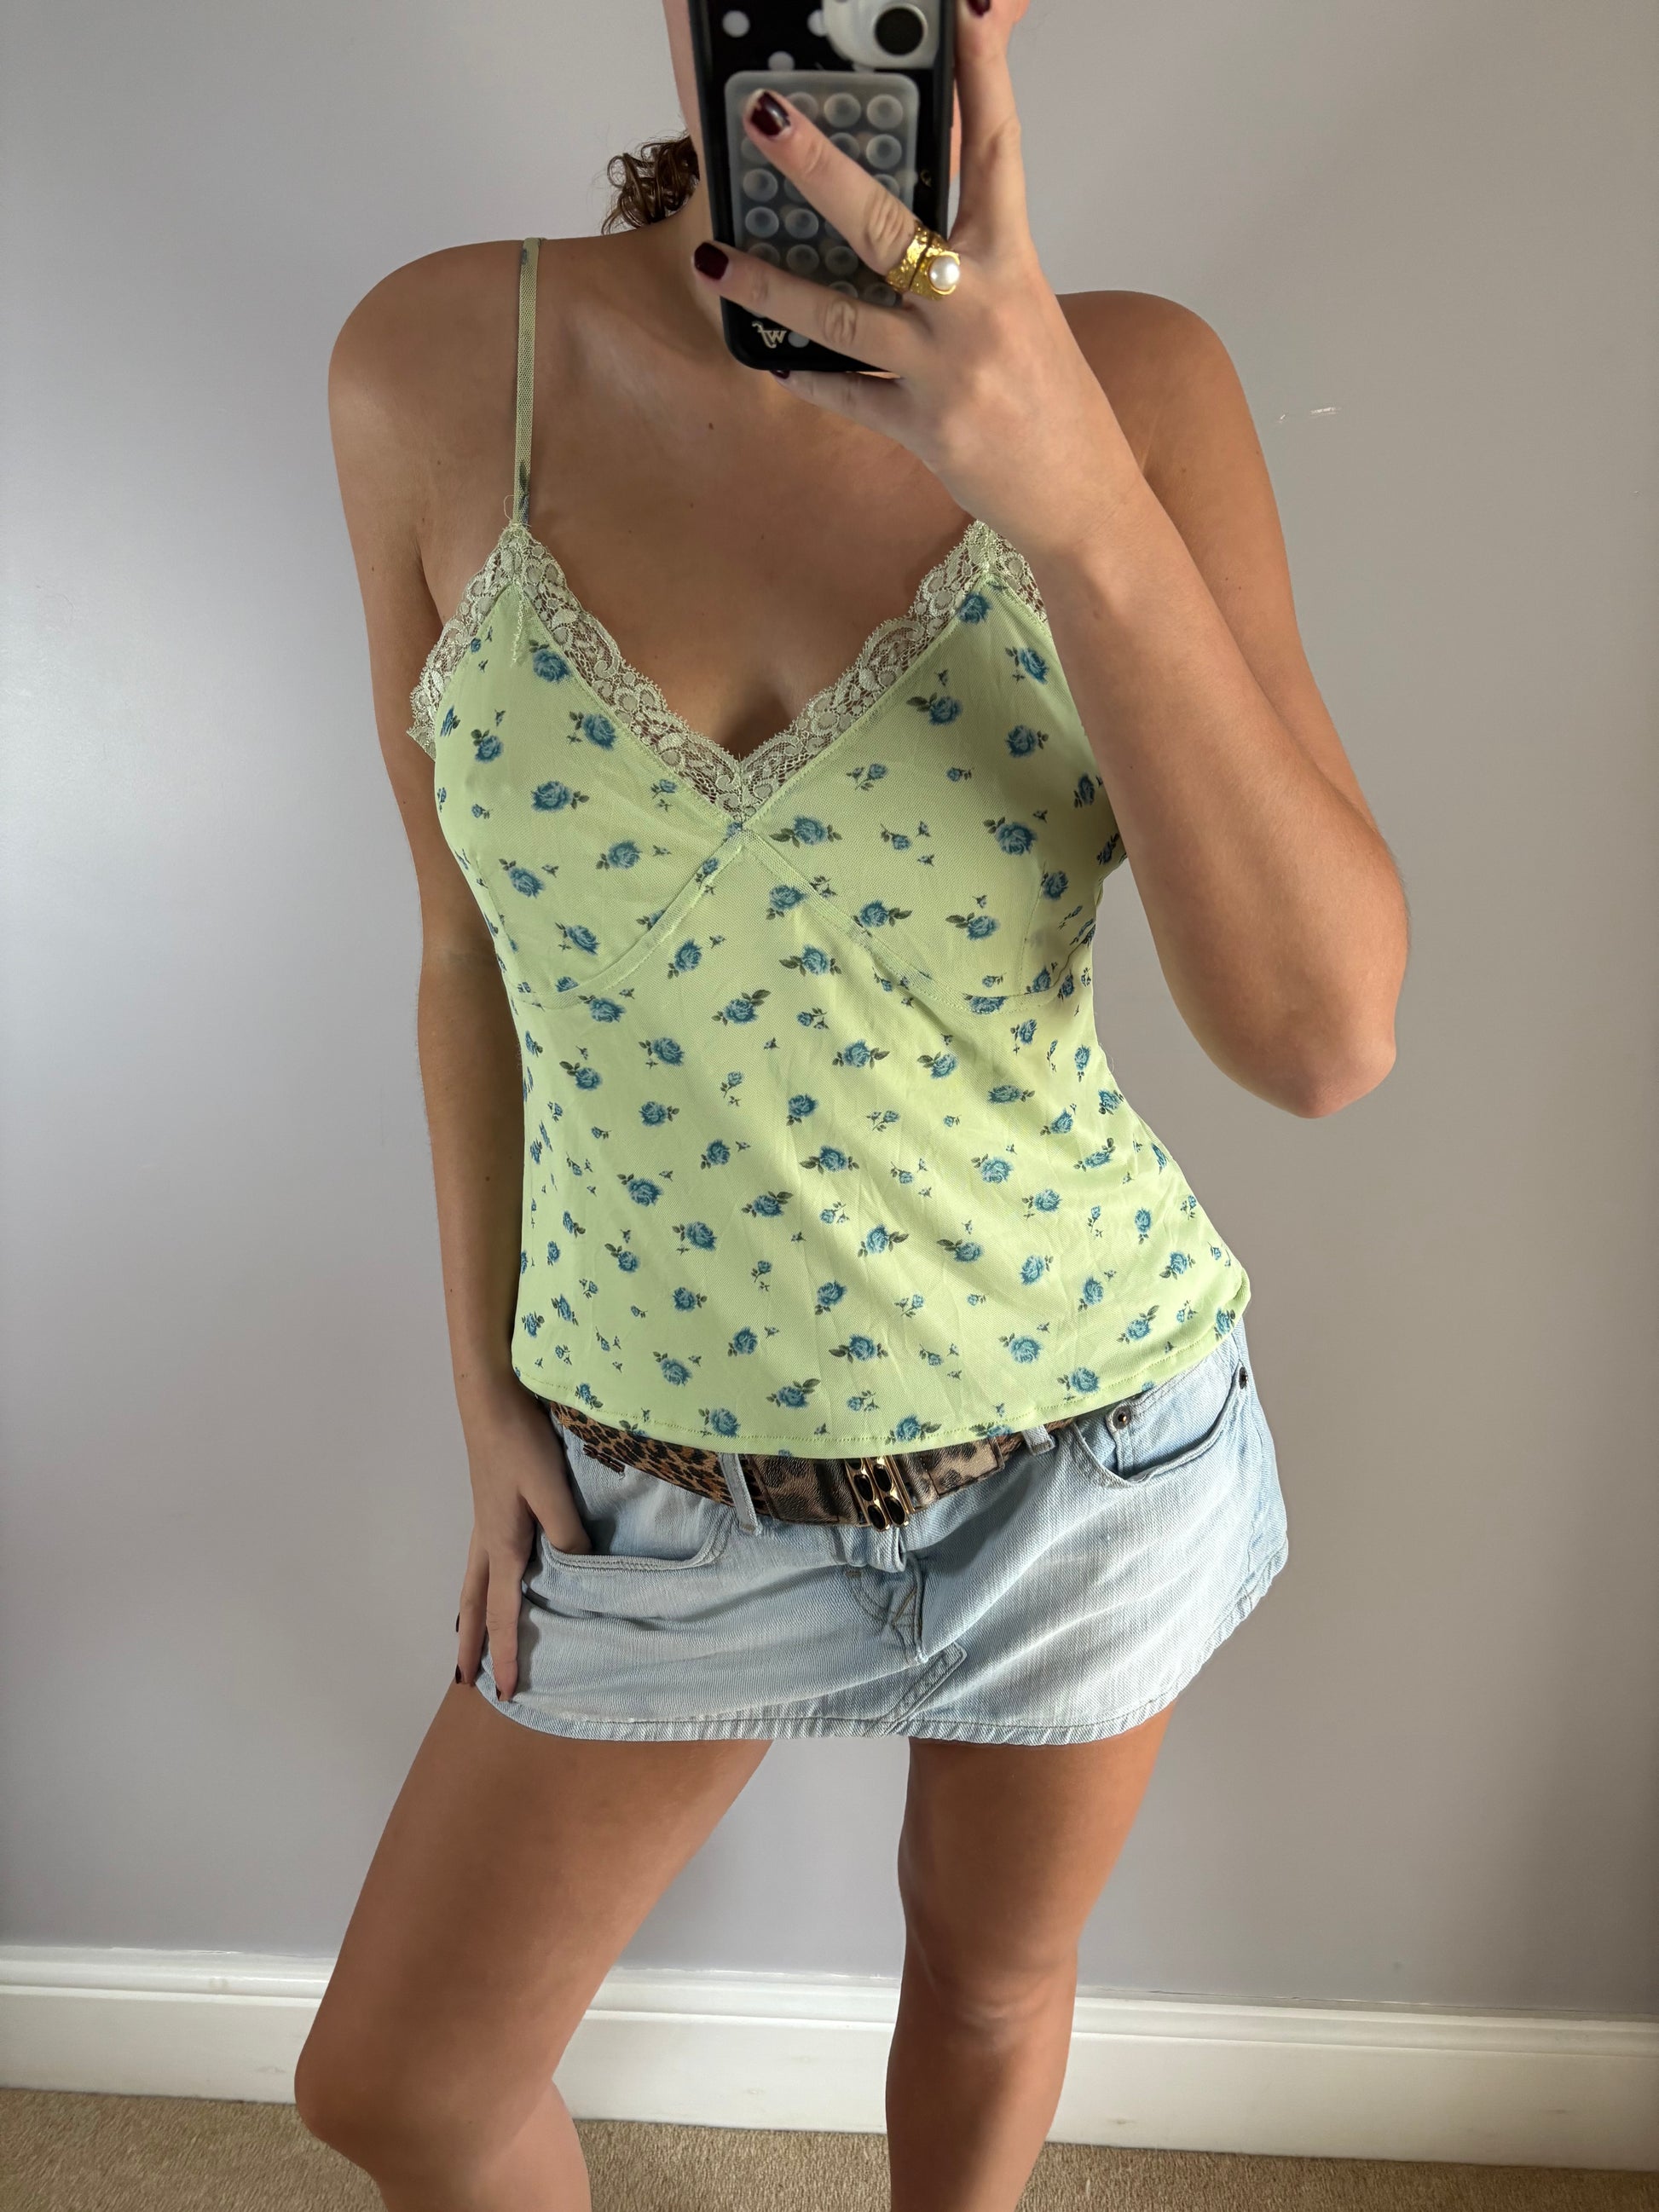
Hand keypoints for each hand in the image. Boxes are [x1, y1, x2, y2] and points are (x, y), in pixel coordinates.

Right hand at [453, 1385, 590, 1701]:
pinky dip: (479, 1586)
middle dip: (471, 1645)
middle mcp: (487, 1542)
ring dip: (470, 1618)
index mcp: (503, 1546)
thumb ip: (567, 1531)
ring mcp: (484, 1524)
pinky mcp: (489, 1507)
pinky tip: (492, 1580)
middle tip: (464, 1681)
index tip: (505, 1692)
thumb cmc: (520, 1442)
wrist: (490, 1400)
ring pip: (473, 1585)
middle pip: (475, 1607)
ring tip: (466, 1643)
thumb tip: (580, 1570)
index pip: (503, 1614)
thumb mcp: (550, 1489)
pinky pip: (481, 1563)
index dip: (505, 1654)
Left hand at [691, 0, 1137, 561]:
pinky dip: (808, 377)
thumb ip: (970, 254)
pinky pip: (850, 395)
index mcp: (1012, 262)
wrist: (1083, 495)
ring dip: (771, 286)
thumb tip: (910, 213)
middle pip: (886, 224)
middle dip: (818, 169)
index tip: (961, 11)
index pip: (995, 149)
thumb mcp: (1023, 306)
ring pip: (842, 317)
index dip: (980, 74)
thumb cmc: (1051, 396)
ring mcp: (948, 371)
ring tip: (715, 262)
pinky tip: (771, 357)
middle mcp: (980, 306)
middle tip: (764, 121)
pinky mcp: (924, 429)